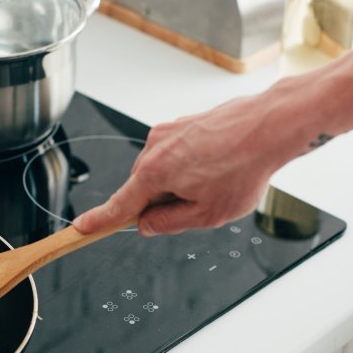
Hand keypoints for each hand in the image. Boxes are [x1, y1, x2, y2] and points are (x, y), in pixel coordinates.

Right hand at [73, 91, 301, 235]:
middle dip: (164, 202)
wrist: (270, 126)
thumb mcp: (207, 214)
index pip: (119, 205)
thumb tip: (148, 224)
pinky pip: (177, 154)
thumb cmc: (244, 168)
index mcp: (154, 172)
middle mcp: (154, 147)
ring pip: (163, 171)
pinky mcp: (183, 124)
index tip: (81, 229)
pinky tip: (220, 166)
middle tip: (201, 204)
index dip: (99, 221)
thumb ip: (169, 223)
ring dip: (181, 183)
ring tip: (218, 180)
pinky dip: (193, 166)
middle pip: (144, 188)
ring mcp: (169, 131)